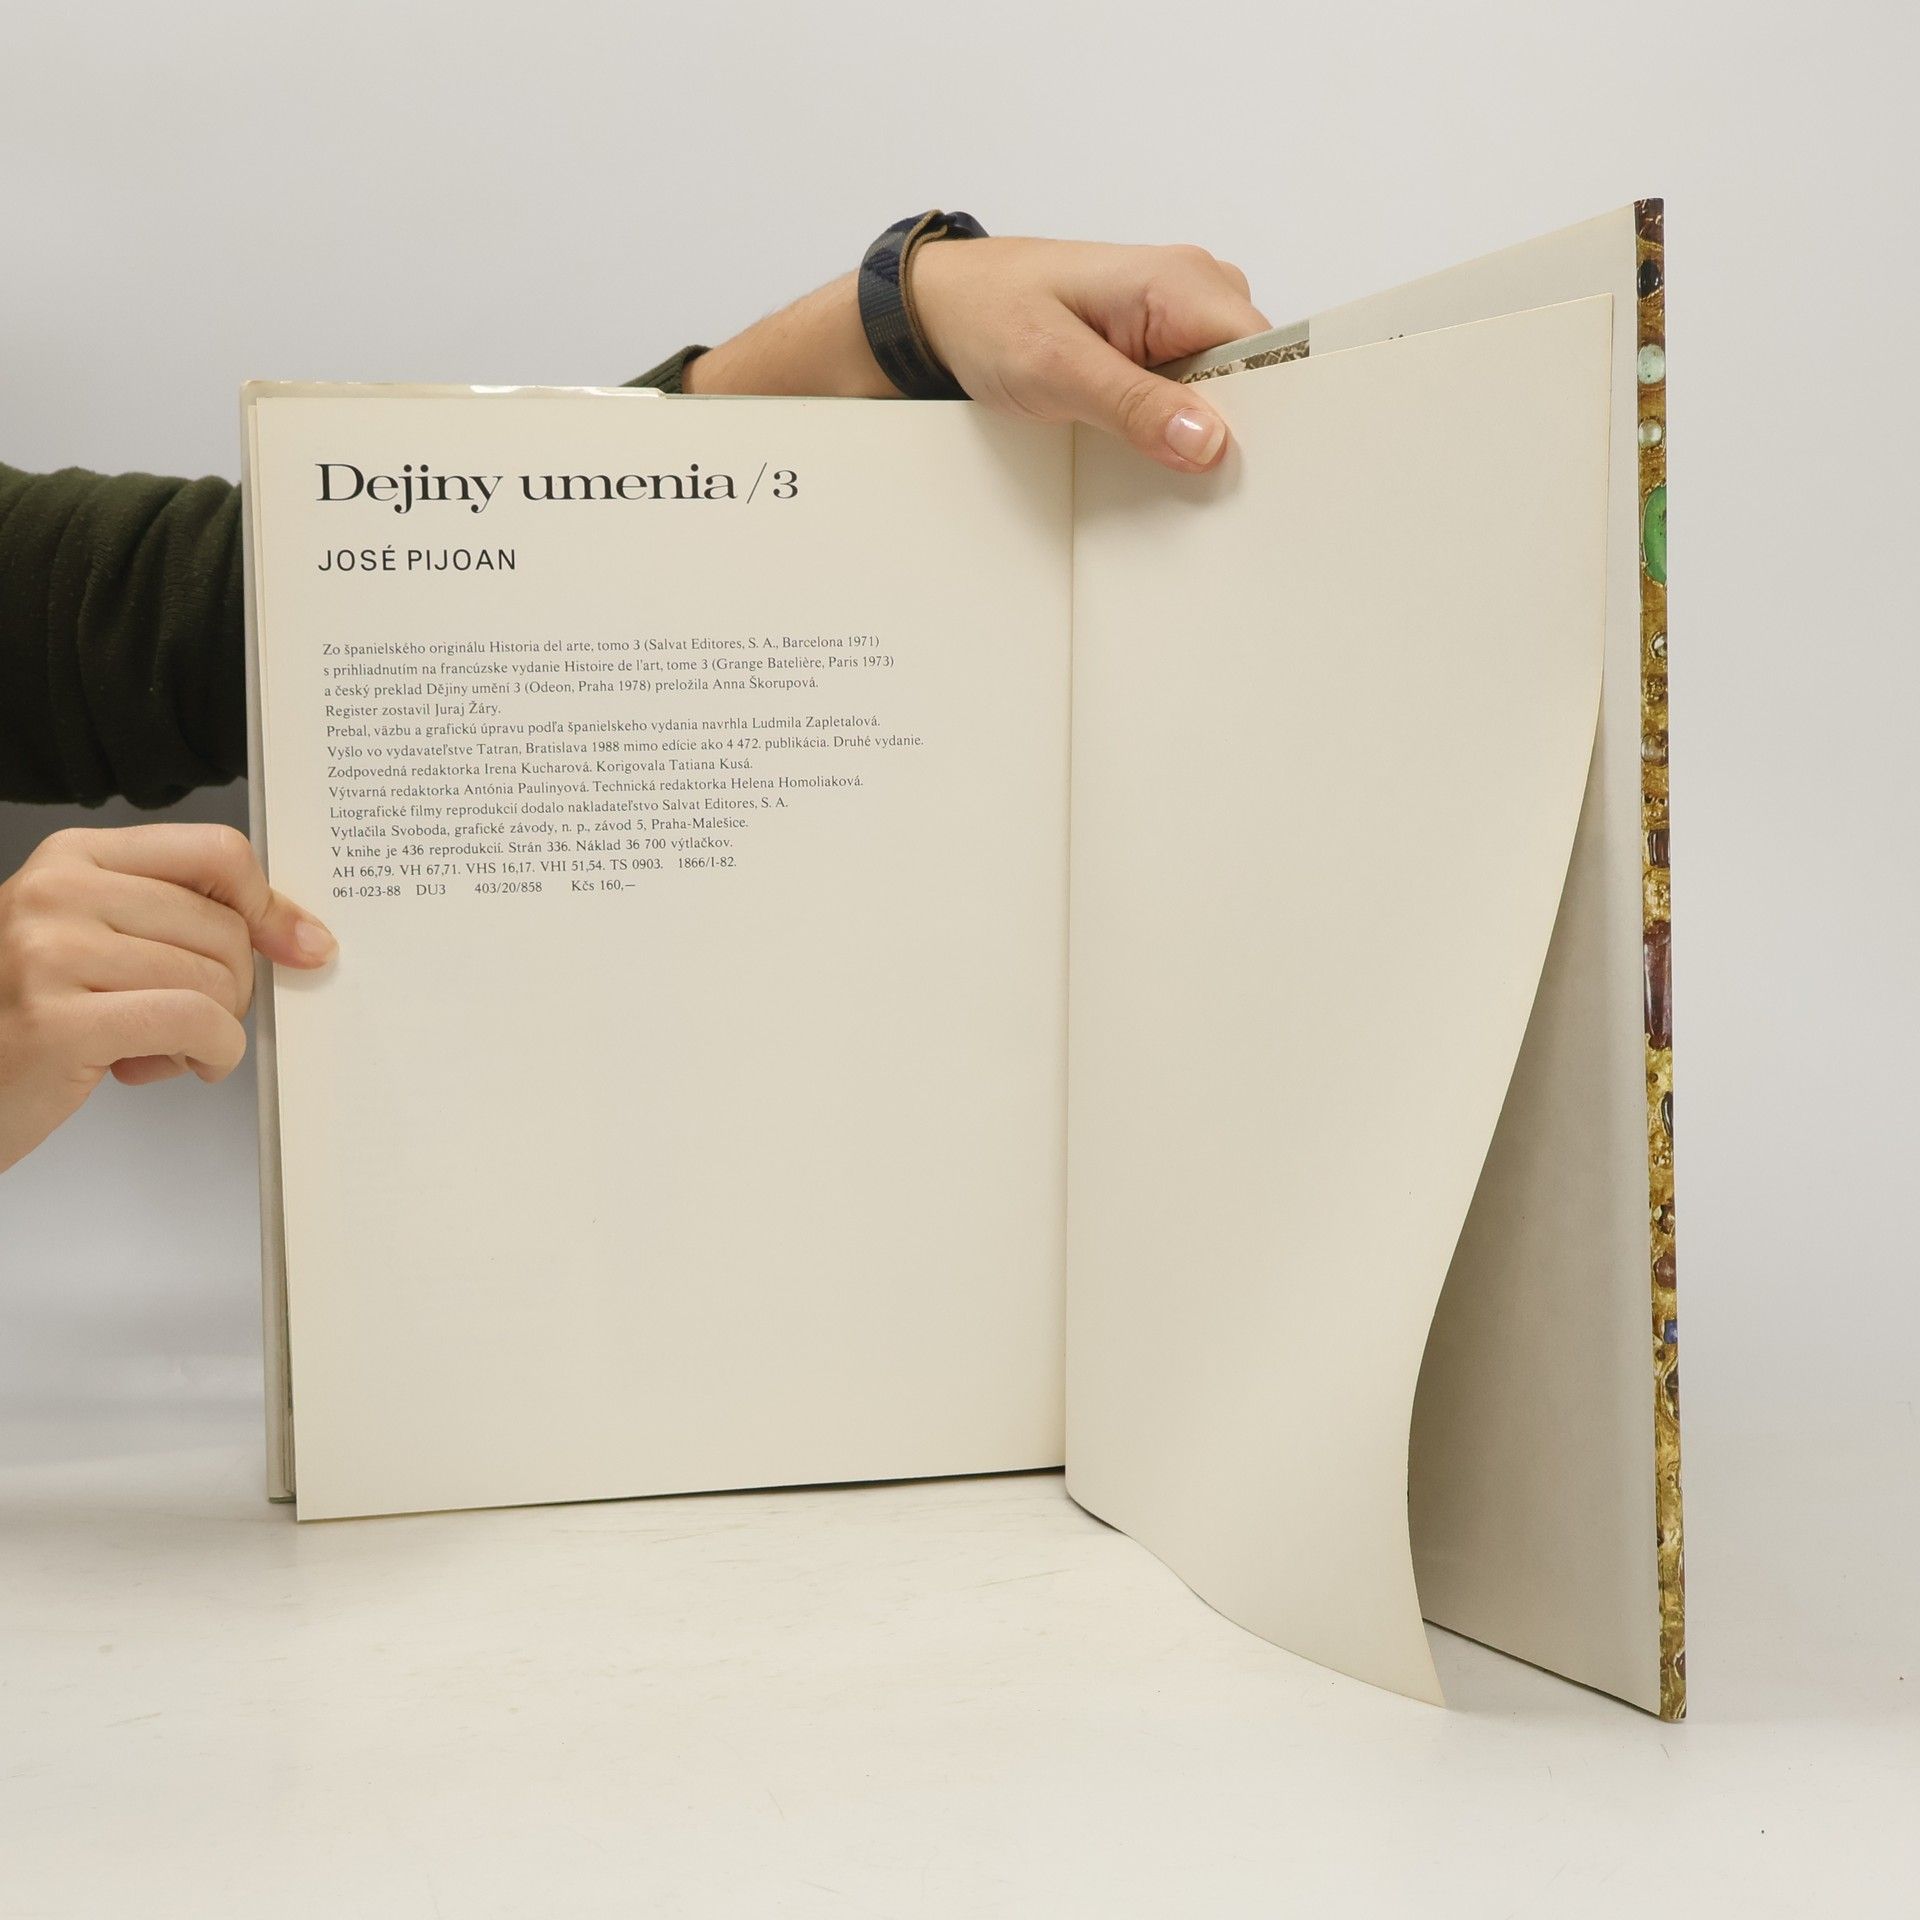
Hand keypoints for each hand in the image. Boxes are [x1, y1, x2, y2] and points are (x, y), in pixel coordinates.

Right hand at [0, 824, 335, 1171]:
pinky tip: (179, 1065)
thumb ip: (187, 922)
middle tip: (191, 1021)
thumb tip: (306, 938)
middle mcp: (57, 892)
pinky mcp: (58, 1021)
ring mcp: (51, 953)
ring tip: (164, 1046)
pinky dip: (212, 1054)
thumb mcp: (101, 944)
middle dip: (234, 988)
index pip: (217, 851)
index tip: (293, 946)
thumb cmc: (35, 1016)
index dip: (269, 905)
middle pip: (226, 927)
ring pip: (215, 980)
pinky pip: (195, 1024)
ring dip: (214, 1030)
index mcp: (74, 858)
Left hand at [911, 238, 1268, 471]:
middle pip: (1256, 371)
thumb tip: (1207, 441)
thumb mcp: (1056, 370)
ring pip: (1227, 386)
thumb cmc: (990, 316)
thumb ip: (1134, 406)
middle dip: (1234, 428)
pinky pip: (1194, 387)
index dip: (1268, 412)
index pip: (1269, 351)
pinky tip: (1155, 447)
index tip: (1248, 466)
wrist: (943, 305)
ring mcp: (1178, 315)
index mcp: (1181, 282)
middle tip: (1201, 480)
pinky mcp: (1159, 341)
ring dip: (1202, 429)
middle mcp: (1193, 289)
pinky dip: (1178, 422)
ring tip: (1168, 463)